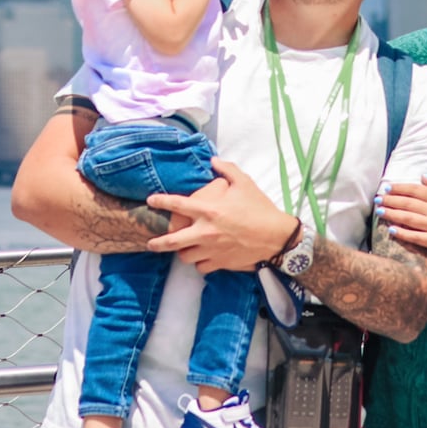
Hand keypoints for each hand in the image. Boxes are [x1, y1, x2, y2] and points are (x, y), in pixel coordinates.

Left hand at [146, 159, 295, 272]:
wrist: (275, 237)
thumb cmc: (259, 208)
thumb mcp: (245, 183)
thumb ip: (227, 169)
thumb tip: (213, 160)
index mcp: (209, 210)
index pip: (177, 205)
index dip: (161, 202)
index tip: (151, 201)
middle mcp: (205, 232)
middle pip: (172, 242)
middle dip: (157, 243)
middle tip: (151, 242)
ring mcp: (211, 250)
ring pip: (185, 256)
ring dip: (182, 252)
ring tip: (184, 248)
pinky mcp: (220, 263)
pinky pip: (201, 267)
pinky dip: (199, 262)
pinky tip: (202, 257)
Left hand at [374, 176, 426, 262]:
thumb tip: (424, 176)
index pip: (416, 190)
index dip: (400, 188)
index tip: (387, 187)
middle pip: (409, 203)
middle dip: (391, 200)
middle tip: (377, 198)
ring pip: (408, 218)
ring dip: (392, 214)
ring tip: (379, 211)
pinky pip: (415, 236)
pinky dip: (402, 233)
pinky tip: (391, 229)